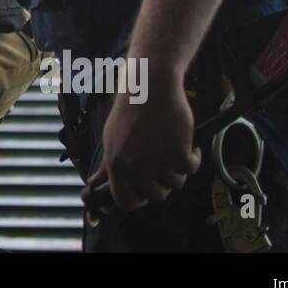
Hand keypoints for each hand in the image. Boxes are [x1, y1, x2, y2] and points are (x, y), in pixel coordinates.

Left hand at [87, 71, 200, 210]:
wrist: (150, 85)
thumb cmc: (130, 111)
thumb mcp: (111, 138)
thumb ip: (106, 166)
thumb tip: (93, 185)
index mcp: (115, 164)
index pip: (126, 202)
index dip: (138, 199)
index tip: (145, 191)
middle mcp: (136, 166)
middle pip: (155, 196)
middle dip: (161, 184)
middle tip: (162, 166)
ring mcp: (158, 161)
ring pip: (175, 184)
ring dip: (177, 170)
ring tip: (172, 150)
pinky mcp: (180, 152)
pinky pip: (192, 169)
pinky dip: (194, 158)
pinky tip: (189, 146)